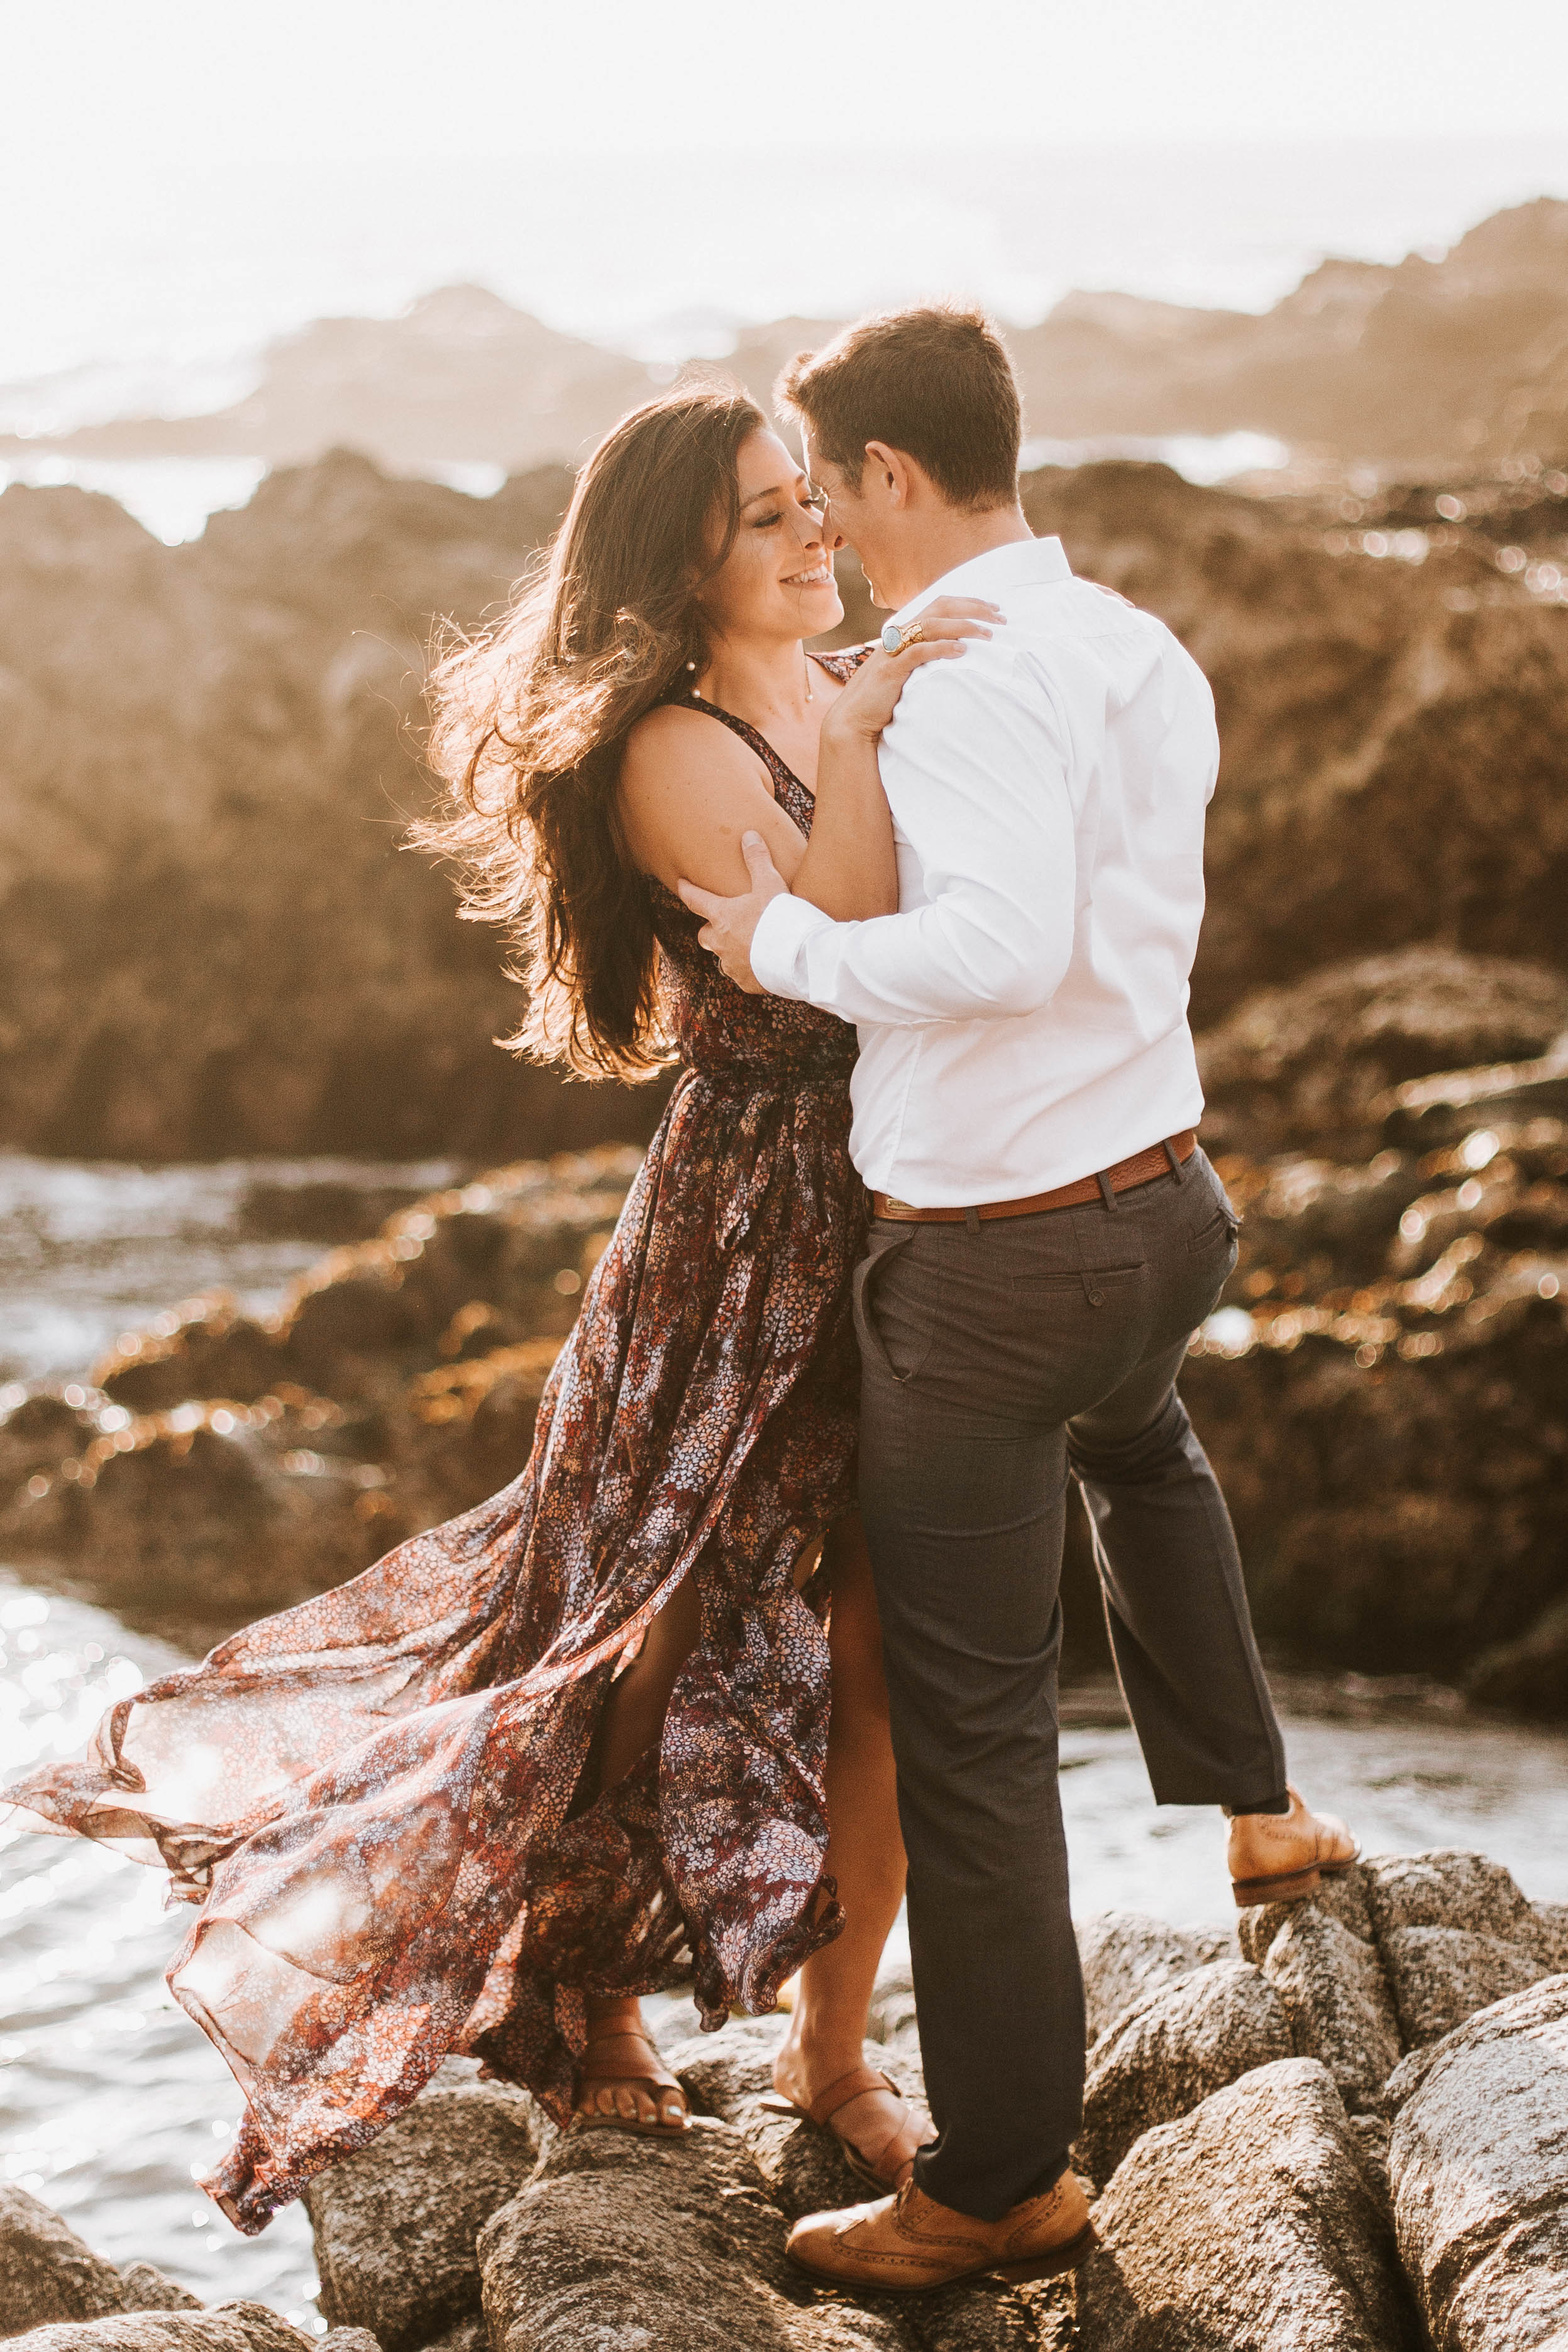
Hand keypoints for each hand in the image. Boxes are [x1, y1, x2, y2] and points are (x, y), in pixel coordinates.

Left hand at [677, 830, 786, 992]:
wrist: (797, 957)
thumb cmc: (781, 917)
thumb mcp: (770, 884)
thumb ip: (758, 860)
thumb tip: (749, 835)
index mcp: (721, 916)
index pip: (695, 900)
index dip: (687, 890)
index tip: (680, 884)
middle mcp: (720, 943)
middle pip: (704, 935)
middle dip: (710, 929)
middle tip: (723, 924)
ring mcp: (732, 965)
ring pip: (722, 957)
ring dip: (730, 950)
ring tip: (749, 945)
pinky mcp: (746, 982)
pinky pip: (742, 975)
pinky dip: (749, 968)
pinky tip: (763, 964)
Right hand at [825, 596, 1000, 746]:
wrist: (852, 720)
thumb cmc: (883, 700)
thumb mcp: (909, 673)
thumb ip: (928, 659)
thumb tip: (960, 656)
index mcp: (906, 632)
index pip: (941, 605)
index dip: (969, 603)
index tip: (995, 610)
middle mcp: (900, 635)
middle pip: (941, 607)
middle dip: (974, 608)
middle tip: (1001, 619)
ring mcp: (894, 651)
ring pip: (932, 625)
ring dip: (964, 627)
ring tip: (988, 636)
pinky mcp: (891, 670)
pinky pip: (918, 652)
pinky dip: (942, 648)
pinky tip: (962, 652)